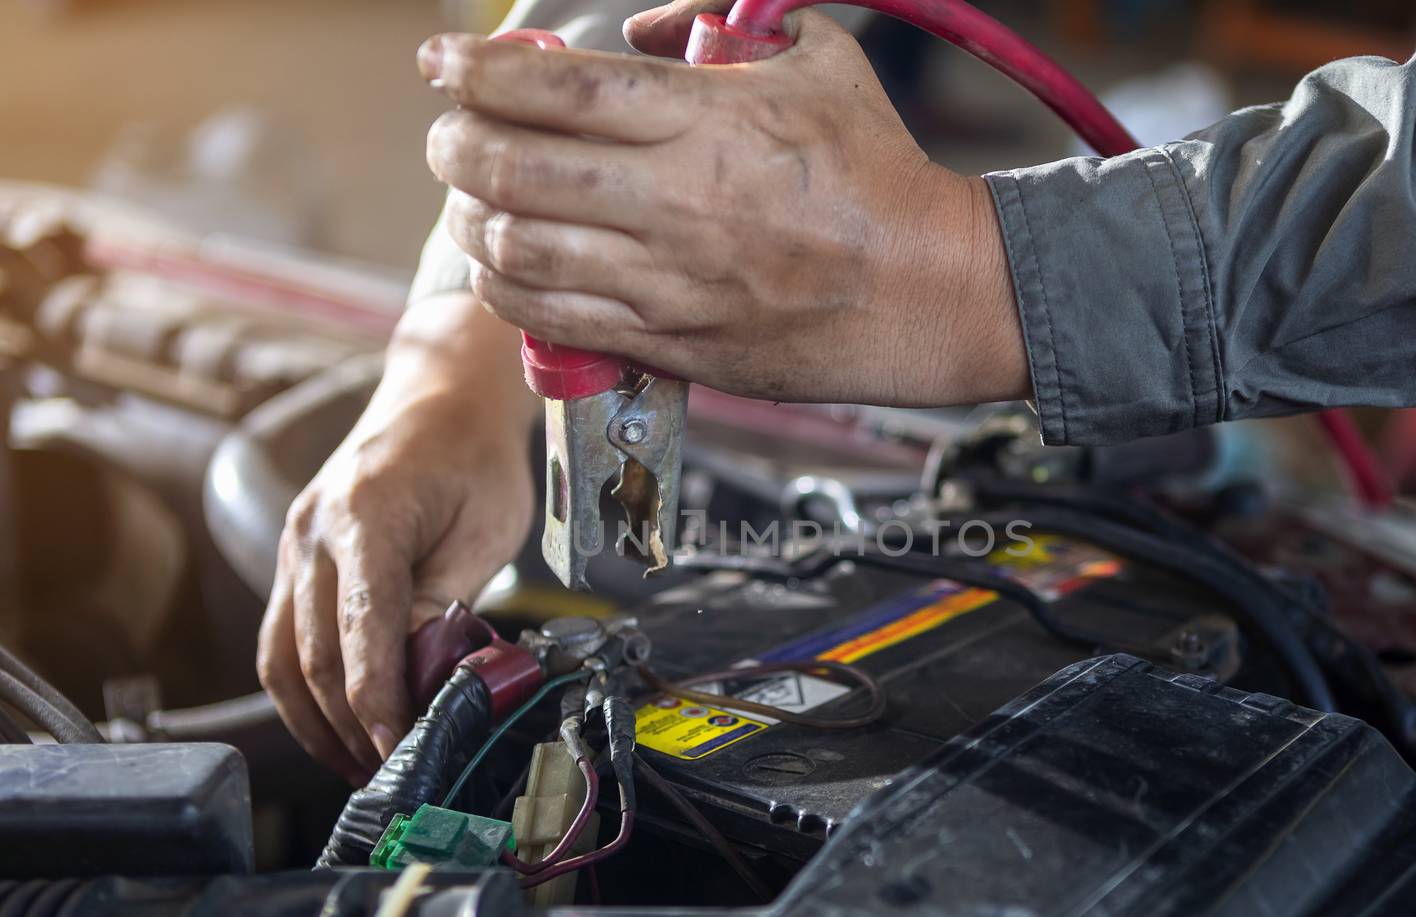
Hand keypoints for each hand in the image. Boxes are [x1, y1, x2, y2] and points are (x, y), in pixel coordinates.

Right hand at [256, 293, 535, 780]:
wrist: (440, 396)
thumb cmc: (474, 457)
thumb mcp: (486, 526)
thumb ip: (449, 598)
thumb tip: (424, 670)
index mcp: (365, 518)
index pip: (361, 633)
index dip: (378, 704)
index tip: (400, 751)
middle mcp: (312, 533)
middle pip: (314, 656)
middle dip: (349, 728)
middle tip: (390, 775)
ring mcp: (293, 545)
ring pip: (282, 658)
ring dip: (316, 723)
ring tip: (360, 766)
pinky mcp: (294, 559)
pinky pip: (282, 638)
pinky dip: (304, 692)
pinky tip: (337, 726)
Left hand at [417, 4, 1028, 407]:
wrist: (931, 290)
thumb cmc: (877, 173)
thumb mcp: (819, 61)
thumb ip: (725, 26)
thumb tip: (646, 27)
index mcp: (710, 121)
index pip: (555, 89)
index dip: (476, 71)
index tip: (442, 66)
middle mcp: (678, 202)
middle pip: (514, 169)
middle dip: (453, 145)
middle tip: (448, 136)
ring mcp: (670, 281)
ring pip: (519, 252)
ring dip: (470, 221)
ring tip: (469, 202)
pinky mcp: (672, 343)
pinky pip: (555, 321)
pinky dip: (507, 290)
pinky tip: (503, 268)